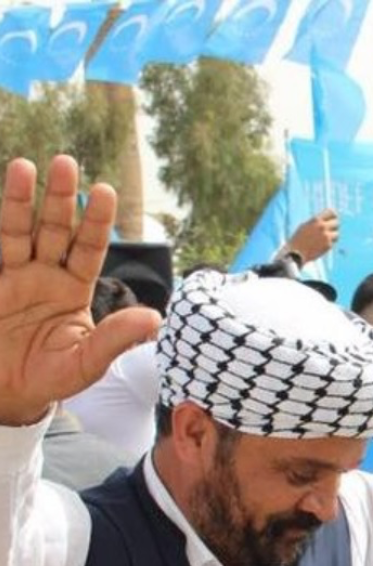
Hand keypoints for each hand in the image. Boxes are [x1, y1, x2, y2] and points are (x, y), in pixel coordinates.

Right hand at [0, 155, 160, 425]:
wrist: (8, 394)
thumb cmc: (52, 377)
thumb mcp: (87, 362)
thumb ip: (116, 339)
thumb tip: (156, 319)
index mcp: (75, 288)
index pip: (89, 248)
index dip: (96, 221)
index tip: (104, 191)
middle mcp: (46, 275)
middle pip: (55, 230)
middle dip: (61, 199)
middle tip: (66, 163)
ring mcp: (15, 277)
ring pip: (19, 231)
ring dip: (21, 200)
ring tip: (25, 166)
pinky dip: (0, 223)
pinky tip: (6, 197)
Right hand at [285, 209, 338, 263]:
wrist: (296, 253)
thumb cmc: (299, 239)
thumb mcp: (306, 226)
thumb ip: (317, 222)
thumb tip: (328, 219)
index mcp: (316, 220)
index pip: (332, 213)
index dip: (333, 216)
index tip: (333, 219)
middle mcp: (322, 226)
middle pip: (337, 223)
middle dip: (334, 227)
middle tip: (329, 231)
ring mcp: (326, 236)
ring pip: (337, 234)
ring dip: (333, 236)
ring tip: (324, 239)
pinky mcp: (328, 245)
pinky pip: (333, 242)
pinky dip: (329, 243)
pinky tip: (321, 245)